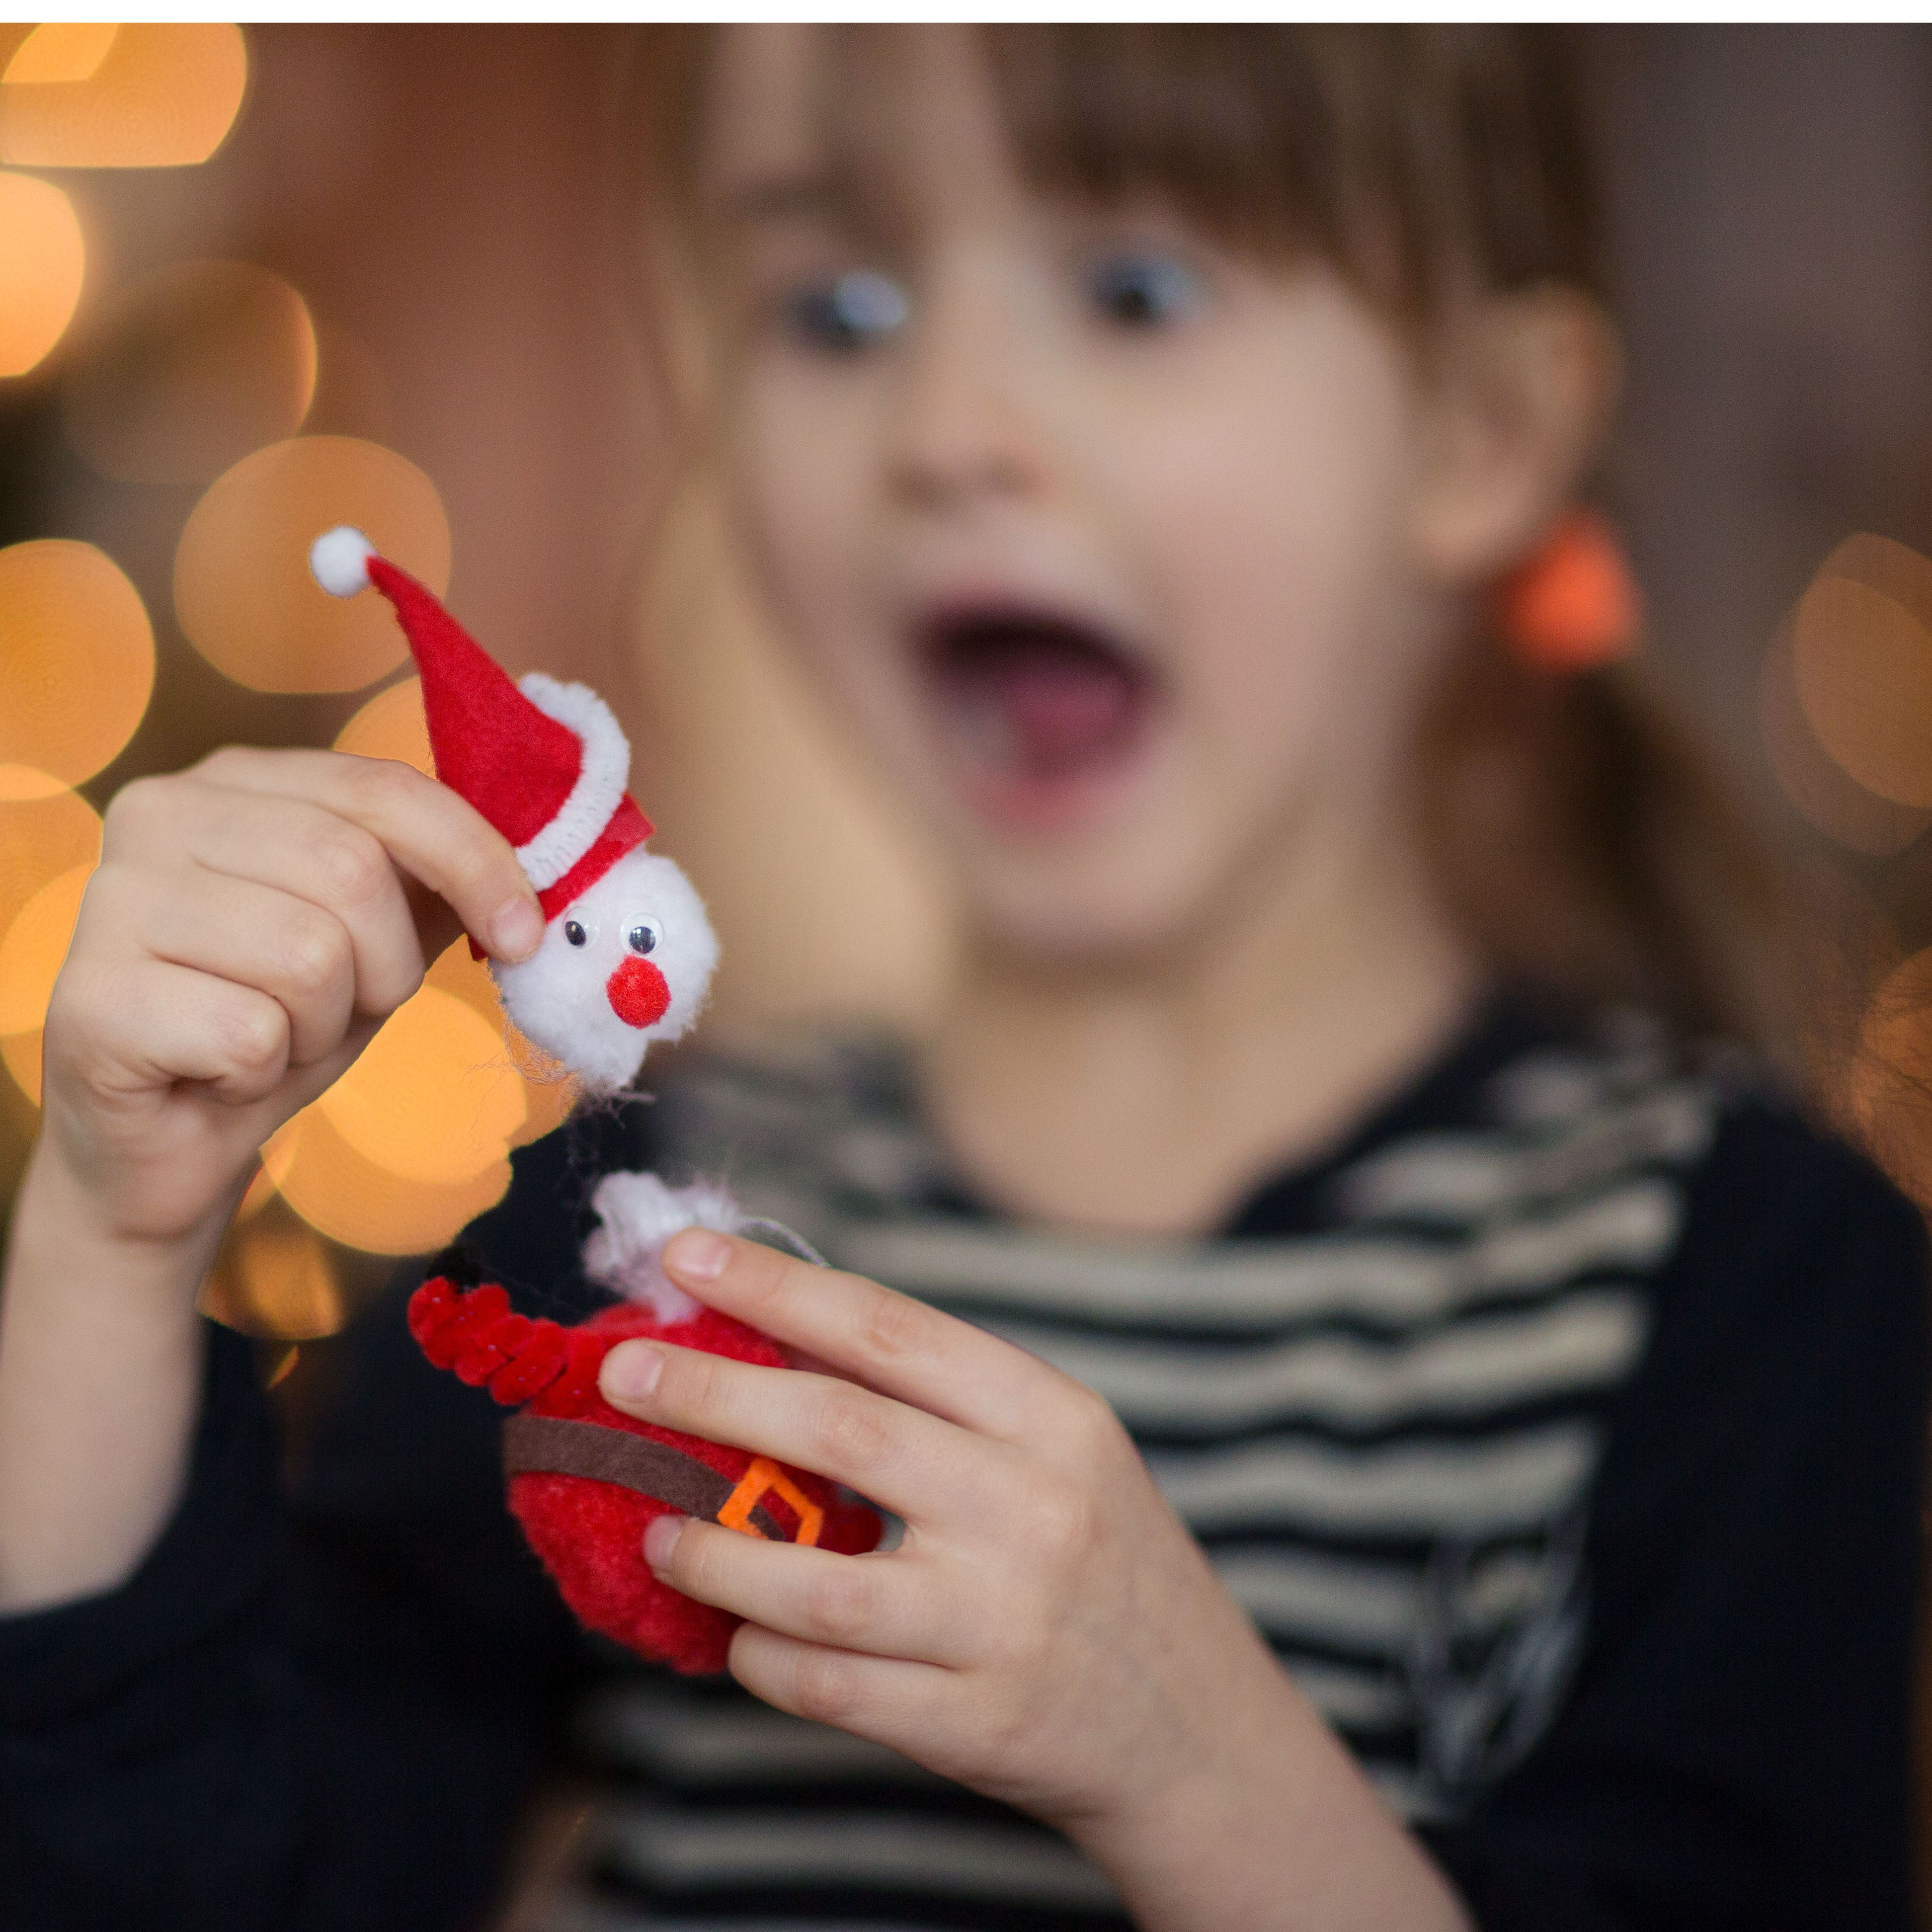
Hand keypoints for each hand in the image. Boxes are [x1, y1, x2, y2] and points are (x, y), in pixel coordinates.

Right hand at [0, 746, 543, 1610]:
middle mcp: (159, 813)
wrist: (173, 1141)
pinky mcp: (92, 1000)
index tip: (524, 932)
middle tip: (347, 1007)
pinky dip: (263, 1069)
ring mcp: (110, 903)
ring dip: (324, 1022)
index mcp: (237, 781)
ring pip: (307, 954)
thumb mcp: (380, 940)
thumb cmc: (281, 1021)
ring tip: (276, 1034)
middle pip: (350, 871)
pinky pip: (248, 1033)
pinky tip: (221, 1070)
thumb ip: (440, 883)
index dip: (476, 861)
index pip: (385, 789)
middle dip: (385, 965)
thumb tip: (554, 852)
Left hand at [598, 1231, 1468, 1931]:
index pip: (893, 1330)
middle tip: (625, 1373)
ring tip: (655, 1531)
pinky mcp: (971, 1724)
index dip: (781, 1286)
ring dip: (711, 1551)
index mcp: (1053, 1419)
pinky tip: (734, 1631)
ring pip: (816, 1580)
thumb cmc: (1103, 1560)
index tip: (688, 1253)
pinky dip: (761, 1654)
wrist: (1197, 1729)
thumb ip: (942, 1404)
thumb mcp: (1060, 1454)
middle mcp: (1033, 1509)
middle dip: (714, 1391)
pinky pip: (827, 1685)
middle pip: (842, 1430)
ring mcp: (1002, 1622)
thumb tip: (777, 1343)